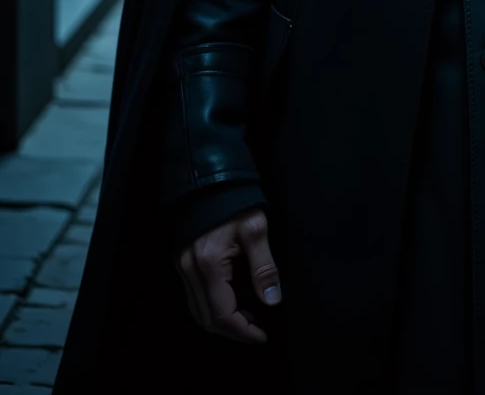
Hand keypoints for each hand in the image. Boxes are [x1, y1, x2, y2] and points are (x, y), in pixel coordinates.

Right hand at [175, 207, 281, 343]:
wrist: (209, 179)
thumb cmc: (235, 201)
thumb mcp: (255, 229)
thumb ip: (264, 266)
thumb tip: (272, 300)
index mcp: (208, 265)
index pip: (223, 315)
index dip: (243, 331)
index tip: (262, 335)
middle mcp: (190, 271)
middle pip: (207, 319)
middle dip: (233, 330)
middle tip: (257, 329)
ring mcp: (183, 268)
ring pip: (198, 311)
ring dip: (222, 321)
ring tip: (248, 317)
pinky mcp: (182, 263)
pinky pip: (195, 297)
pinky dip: (212, 308)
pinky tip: (232, 300)